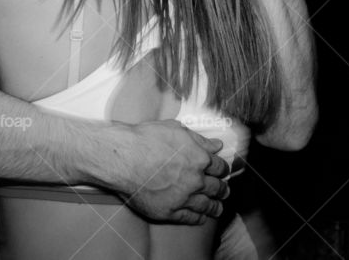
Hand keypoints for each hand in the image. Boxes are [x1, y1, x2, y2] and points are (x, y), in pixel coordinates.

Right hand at [110, 120, 229, 224]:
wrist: (124, 158)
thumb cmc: (146, 139)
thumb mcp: (176, 130)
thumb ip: (199, 139)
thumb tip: (217, 145)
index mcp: (199, 158)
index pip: (219, 167)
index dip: (223, 169)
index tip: (222, 172)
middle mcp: (195, 180)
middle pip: (216, 187)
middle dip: (222, 189)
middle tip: (224, 191)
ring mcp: (183, 198)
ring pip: (206, 205)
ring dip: (215, 207)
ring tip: (218, 208)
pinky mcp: (169, 212)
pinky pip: (190, 218)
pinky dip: (198, 218)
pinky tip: (201, 217)